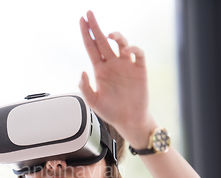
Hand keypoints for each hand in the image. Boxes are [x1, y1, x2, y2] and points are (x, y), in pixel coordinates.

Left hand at [78, 10, 156, 144]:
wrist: (129, 120)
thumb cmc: (111, 112)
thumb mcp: (93, 102)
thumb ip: (85, 87)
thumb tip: (83, 71)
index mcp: (100, 70)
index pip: (91, 47)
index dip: (86, 33)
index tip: (81, 20)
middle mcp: (112, 64)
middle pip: (103, 41)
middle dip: (95, 26)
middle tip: (89, 14)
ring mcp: (126, 66)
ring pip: (121, 43)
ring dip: (116, 36)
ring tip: (109, 35)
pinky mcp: (139, 69)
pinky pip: (138, 54)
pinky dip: (133, 49)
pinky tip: (126, 51)